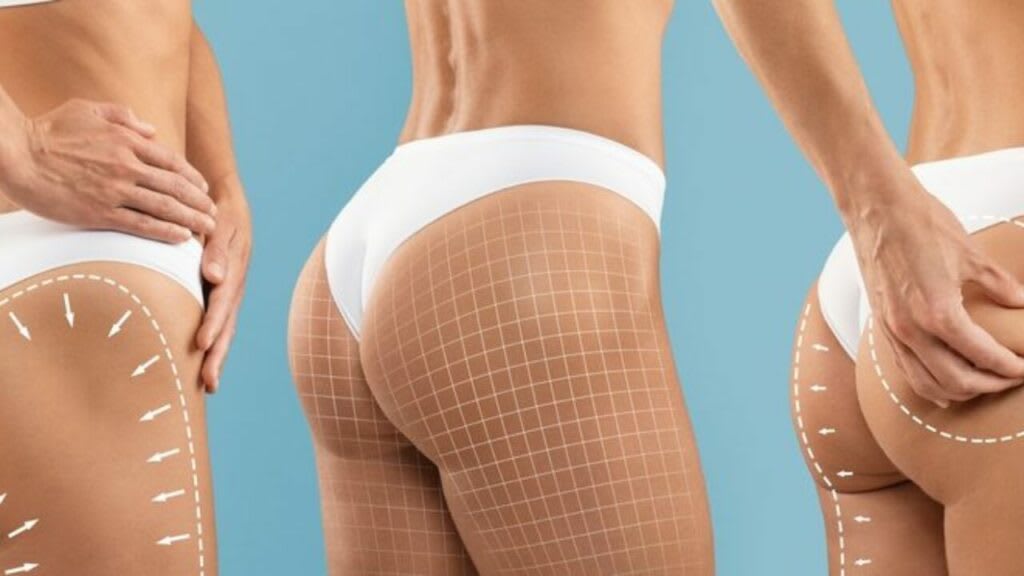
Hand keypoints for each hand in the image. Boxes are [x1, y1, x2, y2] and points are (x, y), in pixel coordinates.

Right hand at [0, 99, 215, 241]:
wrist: (16, 154)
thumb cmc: (48, 130)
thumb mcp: (86, 109)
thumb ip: (122, 116)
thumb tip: (151, 129)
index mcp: (126, 140)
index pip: (171, 162)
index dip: (192, 178)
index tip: (205, 190)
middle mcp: (127, 165)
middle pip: (175, 186)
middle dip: (200, 202)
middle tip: (214, 215)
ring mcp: (115, 189)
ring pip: (164, 207)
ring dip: (191, 219)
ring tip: (208, 229)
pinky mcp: (100, 212)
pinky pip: (141, 224)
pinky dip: (165, 231)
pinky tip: (181, 238)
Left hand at [195, 179, 250, 392]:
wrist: (228, 205)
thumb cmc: (220, 213)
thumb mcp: (221, 225)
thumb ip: (217, 250)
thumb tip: (215, 276)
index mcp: (233, 272)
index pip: (221, 303)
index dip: (213, 324)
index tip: (202, 344)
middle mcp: (233, 288)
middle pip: (227, 326)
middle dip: (218, 356)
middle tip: (208, 383)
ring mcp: (229, 294)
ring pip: (224, 330)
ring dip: (216, 357)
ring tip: (207, 385)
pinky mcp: (221, 295)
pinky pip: (218, 323)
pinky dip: (213, 344)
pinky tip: (203, 362)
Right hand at [849, 172, 1023, 406]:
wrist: (876, 209)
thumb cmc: (922, 225)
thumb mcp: (971, 255)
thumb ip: (1001, 285)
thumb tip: (1023, 303)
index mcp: (938, 313)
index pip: (983, 356)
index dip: (1011, 368)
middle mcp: (911, 330)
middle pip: (956, 381)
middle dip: (990, 385)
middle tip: (1011, 377)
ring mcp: (892, 330)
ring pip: (926, 383)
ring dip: (959, 391)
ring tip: (982, 383)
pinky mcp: (882, 326)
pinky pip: (906, 368)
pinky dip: (929, 383)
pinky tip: (945, 383)